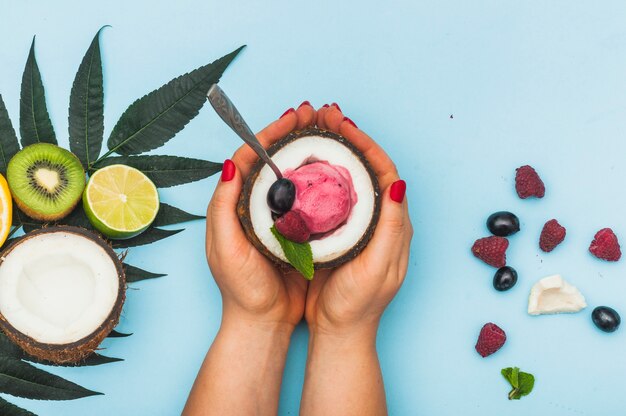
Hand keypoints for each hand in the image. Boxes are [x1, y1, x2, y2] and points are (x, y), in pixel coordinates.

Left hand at [184, 104, 317, 415]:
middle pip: (273, 158)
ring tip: (328, 130)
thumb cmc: (241, 289)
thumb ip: (224, 207)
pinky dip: (319, 176)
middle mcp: (253, 205)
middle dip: (293, 133)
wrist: (261, 321)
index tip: (292, 118)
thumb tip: (230, 163)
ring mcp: (276, 216)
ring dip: (308, 149)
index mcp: (233, 204)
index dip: (271, 134)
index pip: (250, 157)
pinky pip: (307, 194)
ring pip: (292, 172)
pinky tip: (335, 167)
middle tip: (315, 114)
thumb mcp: (226, 249)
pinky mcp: (295, 229)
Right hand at [306, 104, 412, 335]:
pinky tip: (303, 165)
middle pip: (366, 167)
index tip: (343, 124)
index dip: (365, 143)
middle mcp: (380, 219)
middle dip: (347, 138)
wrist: (341, 332)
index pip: (384, 171)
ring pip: (349, 177)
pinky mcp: (340, 232)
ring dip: (333, 151)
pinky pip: (333, 193)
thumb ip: (391, 228)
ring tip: (314, 130)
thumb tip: (399, 184)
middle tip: (325, 117)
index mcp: (394, 224)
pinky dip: (320, 173)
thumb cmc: (358, 305)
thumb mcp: (378, 268)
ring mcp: (359, 224)